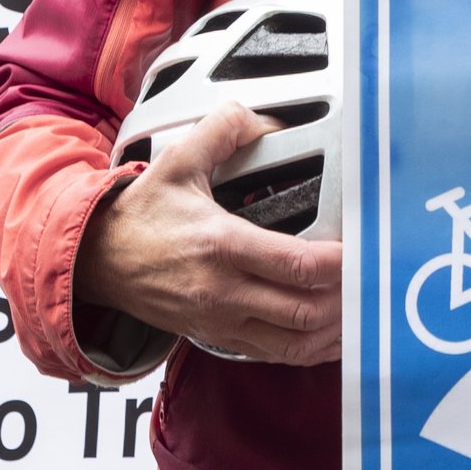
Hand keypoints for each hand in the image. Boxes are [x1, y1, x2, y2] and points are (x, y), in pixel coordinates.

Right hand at [75, 100, 342, 365]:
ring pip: (295, 343)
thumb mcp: (177, 161)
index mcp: (221, 245)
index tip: (366, 249)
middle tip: (375, 278)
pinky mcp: (217, 339)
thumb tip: (261, 114)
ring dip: (335, 330)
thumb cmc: (141, 213)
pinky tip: (335, 334)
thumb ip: (221, 130)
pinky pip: (275, 355)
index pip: (297, 265)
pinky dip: (311, 349)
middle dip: (348, 299)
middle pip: (305, 310)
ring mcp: (221, 322)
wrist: (95, 261)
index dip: (341, 263)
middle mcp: (224, 292)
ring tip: (363, 308)